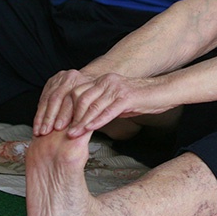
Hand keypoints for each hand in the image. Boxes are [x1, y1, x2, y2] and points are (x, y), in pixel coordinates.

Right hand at [33, 68, 97, 135]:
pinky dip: (39, 113)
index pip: (71, 100)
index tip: (59, 129)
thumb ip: (86, 113)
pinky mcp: (50, 83)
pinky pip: (42, 99)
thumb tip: (79, 129)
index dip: (64, 115)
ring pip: (46, 99)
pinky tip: (37, 124)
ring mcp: (58, 79)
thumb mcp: (93, 103)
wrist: (88, 80)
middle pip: (56, 98)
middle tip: (45, 131)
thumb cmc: (92, 97)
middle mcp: (69, 78)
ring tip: (39, 131)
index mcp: (82, 82)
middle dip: (49, 117)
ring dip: (41, 117)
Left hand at [35, 70, 169, 137]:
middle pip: (78, 97)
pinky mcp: (127, 96)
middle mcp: (106, 81)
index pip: (74, 93)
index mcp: (101, 81)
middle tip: (54, 130)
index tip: (51, 123)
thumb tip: (84, 120)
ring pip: (91, 104)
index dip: (62, 108)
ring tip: (69, 134)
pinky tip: (88, 129)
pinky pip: (108, 109)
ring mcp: (116, 88)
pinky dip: (96, 120)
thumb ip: (101, 107)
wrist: (164, 92)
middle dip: (65, 115)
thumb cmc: (142, 100)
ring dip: (78, 121)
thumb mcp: (116, 102)